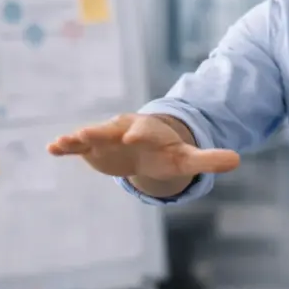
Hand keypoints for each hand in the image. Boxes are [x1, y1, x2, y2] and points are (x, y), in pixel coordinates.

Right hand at [47, 113, 239, 180]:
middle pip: (112, 129)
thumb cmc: (167, 153)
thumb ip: (209, 159)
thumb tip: (237, 159)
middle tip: (86, 133)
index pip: (144, 131)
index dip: (139, 133)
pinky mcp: (92, 149)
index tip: (132, 137)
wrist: (145, 148)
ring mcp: (106, 138)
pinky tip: (51, 148)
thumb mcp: (188, 159)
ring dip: (78, 138)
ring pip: (91, 135)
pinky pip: (77, 147)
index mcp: (148, 131)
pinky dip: (65, 146)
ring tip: (64, 141)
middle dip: (101, 132)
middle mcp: (124, 130)